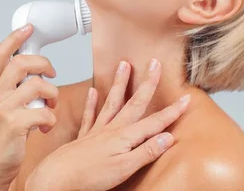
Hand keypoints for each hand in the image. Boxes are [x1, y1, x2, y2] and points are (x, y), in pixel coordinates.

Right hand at [0, 24, 59, 190]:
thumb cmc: (3, 136)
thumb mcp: (2, 106)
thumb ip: (14, 88)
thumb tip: (36, 71)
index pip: (0, 54)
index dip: (14, 38)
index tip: (28, 28)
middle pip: (21, 62)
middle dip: (43, 63)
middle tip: (52, 74)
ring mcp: (3, 109)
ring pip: (37, 85)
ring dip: (52, 93)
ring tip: (51, 104)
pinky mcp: (14, 125)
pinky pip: (43, 111)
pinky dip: (50, 117)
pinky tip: (44, 125)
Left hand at [25, 59, 190, 190]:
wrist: (57, 179)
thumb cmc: (89, 177)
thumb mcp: (125, 168)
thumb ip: (146, 152)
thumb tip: (168, 137)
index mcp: (125, 137)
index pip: (154, 122)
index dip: (172, 111)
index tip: (186, 99)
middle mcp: (112, 129)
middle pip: (134, 103)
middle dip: (147, 84)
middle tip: (154, 64)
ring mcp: (97, 131)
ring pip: (112, 102)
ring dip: (120, 83)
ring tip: (124, 65)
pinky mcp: (83, 137)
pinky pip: (90, 115)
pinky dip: (92, 103)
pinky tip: (92, 92)